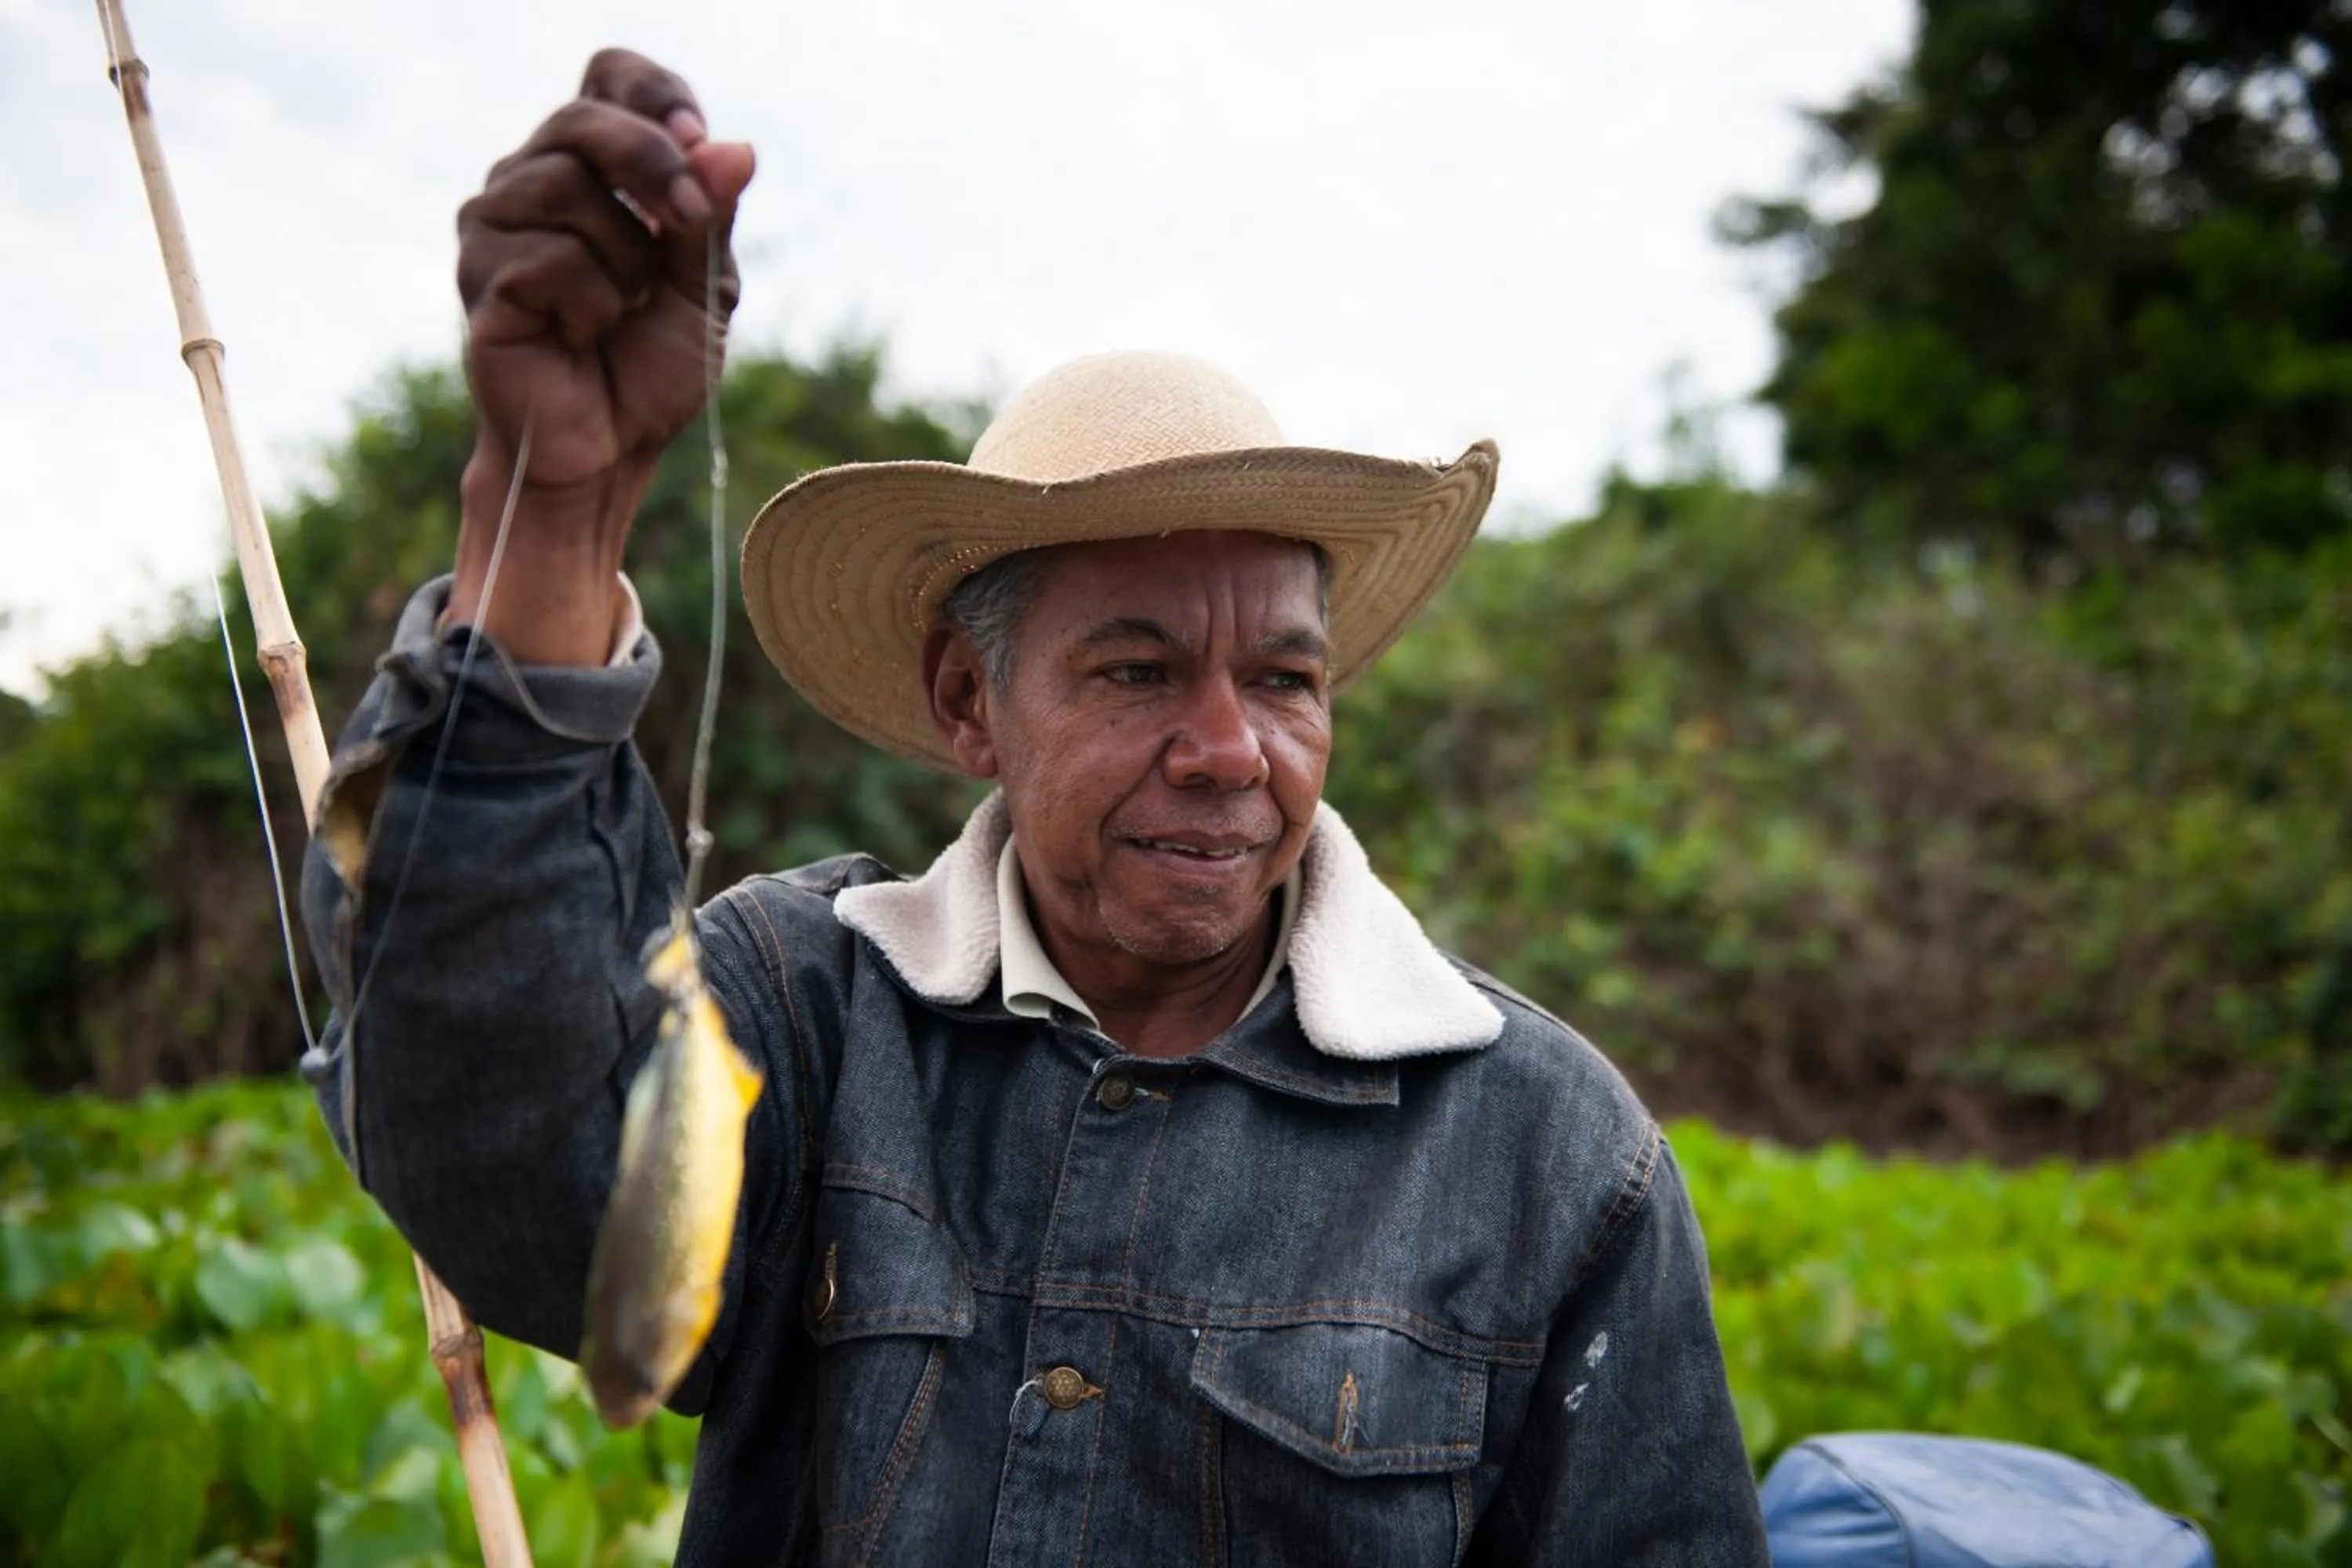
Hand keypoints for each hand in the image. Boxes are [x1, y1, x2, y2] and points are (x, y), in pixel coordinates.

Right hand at [460, 49, 754, 489]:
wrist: (612, 448)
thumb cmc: (652, 366)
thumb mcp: (705, 287)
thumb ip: (713, 216)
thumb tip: (733, 148)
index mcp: (594, 166)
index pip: (611, 74)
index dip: (655, 93)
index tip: (698, 140)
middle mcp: (532, 177)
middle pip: (582, 116)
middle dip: (653, 165)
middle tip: (691, 221)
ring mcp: (496, 223)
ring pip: (566, 186)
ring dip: (626, 259)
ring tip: (621, 308)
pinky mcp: (480, 276)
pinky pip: (549, 257)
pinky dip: (592, 304)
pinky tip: (580, 335)